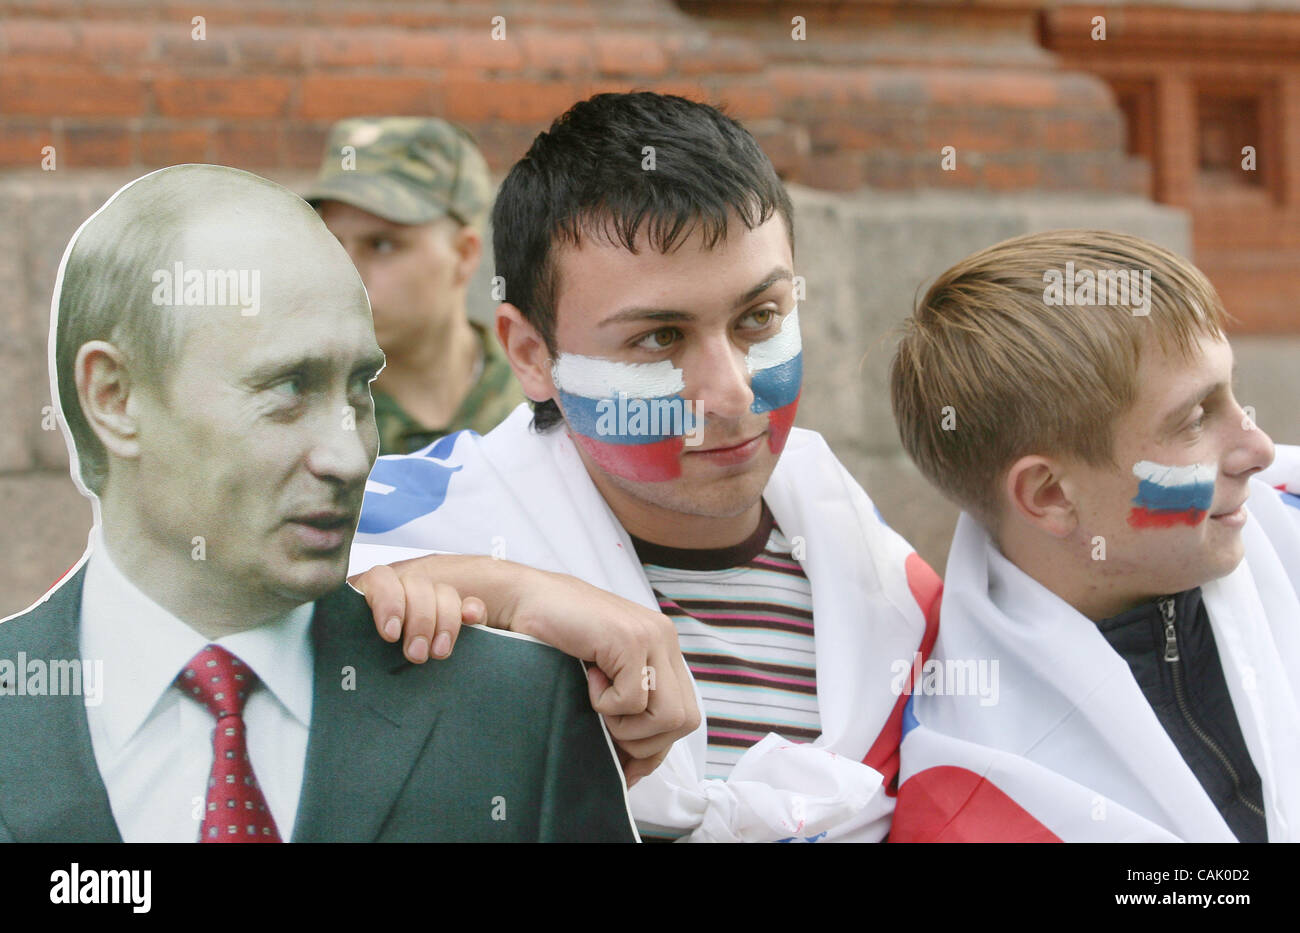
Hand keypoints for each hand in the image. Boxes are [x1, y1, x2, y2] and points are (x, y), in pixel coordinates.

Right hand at [349, 555, 700, 784]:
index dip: (655, 747)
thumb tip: (634, 770)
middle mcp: (665, 640)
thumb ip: (626, 707)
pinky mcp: (631, 640)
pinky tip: (587, 676)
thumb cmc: (552, 639)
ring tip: (595, 698)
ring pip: (667, 716)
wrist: (522, 598)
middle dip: (643, 741)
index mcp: (662, 649)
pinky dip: (604, 702)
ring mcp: (652, 638)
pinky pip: (632, 700)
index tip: (624, 764)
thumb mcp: (601, 677)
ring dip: (625, 723)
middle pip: (684, 720)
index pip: (684, 715)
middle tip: (604, 722)